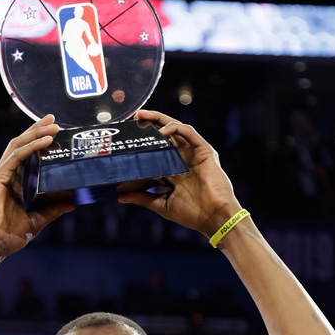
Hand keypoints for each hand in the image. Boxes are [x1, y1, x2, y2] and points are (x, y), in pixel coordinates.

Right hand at [0, 115, 73, 266]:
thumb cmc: (9, 236)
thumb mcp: (37, 221)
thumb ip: (52, 210)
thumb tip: (72, 203)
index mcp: (15, 183)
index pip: (27, 155)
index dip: (39, 141)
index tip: (55, 131)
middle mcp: (7, 175)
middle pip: (23, 145)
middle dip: (37, 130)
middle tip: (54, 118)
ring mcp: (2, 175)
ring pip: (19, 146)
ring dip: (35, 133)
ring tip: (52, 124)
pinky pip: (16, 157)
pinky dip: (31, 147)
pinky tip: (44, 141)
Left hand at [117, 110, 240, 236]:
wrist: (214, 218)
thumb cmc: (192, 214)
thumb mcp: (162, 205)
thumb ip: (143, 198)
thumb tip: (120, 196)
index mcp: (172, 171)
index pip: (153, 153)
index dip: (139, 147)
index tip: (122, 144)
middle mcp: (181, 160)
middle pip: (163, 136)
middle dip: (148, 124)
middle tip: (133, 118)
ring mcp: (192, 154)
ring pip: (175, 129)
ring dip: (158, 120)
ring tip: (142, 117)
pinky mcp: (204, 151)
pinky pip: (188, 132)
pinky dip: (175, 128)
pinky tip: (162, 132)